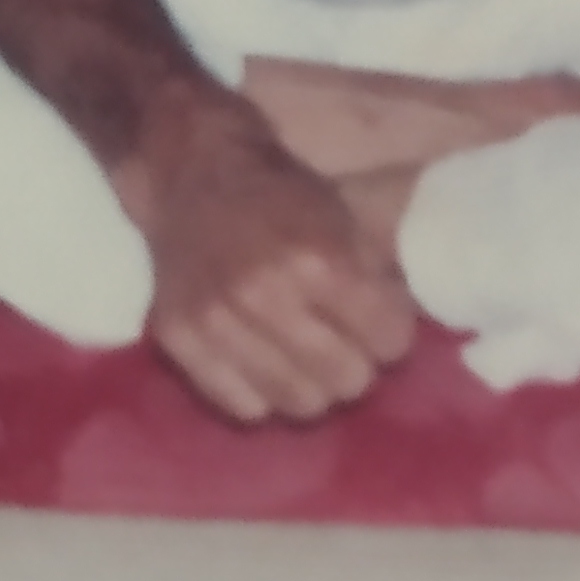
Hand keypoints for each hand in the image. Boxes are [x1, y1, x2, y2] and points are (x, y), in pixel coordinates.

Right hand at [114, 102, 418, 422]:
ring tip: (306, 358)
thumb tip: (401, 330)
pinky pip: (244, 407)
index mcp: (317, 259)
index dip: (393, 335)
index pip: (388, 340)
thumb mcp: (346, 219)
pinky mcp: (178, 340)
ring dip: (313, 385)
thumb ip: (377, 276)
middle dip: (358, 364)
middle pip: (348, 381)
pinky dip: (263, 394)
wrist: (194, 173)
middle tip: (346, 345)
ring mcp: (216, 322)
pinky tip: (266, 366)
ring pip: (299, 404)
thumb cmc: (281, 193)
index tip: (382, 326)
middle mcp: (265, 296)